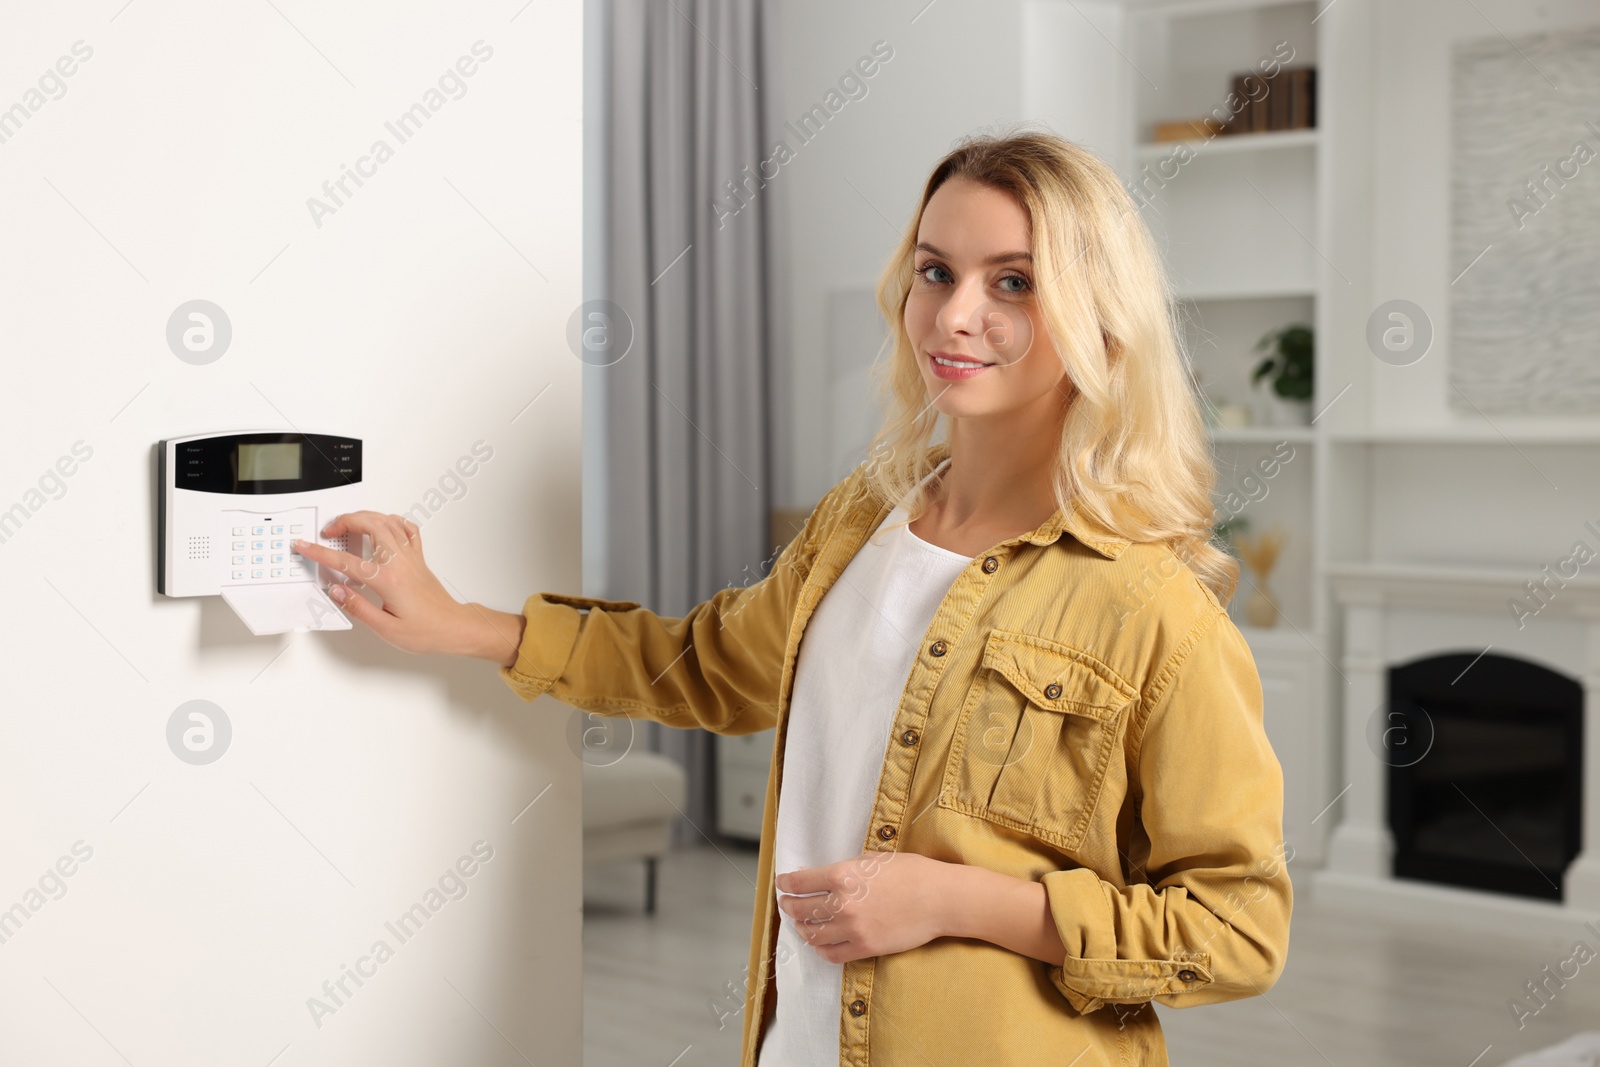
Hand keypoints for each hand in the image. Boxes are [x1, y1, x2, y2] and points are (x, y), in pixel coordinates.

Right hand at [292, 511, 509, 657]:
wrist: (453, 627)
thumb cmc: (426, 630)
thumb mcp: (387, 629)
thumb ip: (358, 607)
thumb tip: (337, 591)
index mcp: (389, 580)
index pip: (347, 562)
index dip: (321, 553)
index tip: (306, 546)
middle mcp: (401, 562)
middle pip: (371, 525)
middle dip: (345, 521)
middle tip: (328, 531)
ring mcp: (411, 557)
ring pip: (388, 521)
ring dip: (365, 516)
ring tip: (348, 524)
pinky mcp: (418, 558)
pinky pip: (407, 528)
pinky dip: (391, 520)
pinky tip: (382, 525)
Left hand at [774, 851, 953, 963]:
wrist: (939, 899)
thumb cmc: (910, 872)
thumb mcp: (872, 859)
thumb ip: (843, 868)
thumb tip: (817, 875)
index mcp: (843, 875)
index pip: (800, 883)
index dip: (786, 883)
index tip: (783, 884)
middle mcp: (843, 903)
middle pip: (800, 909)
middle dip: (789, 906)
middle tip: (788, 903)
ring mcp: (852, 928)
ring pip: (812, 933)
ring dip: (802, 928)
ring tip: (802, 923)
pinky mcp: (865, 948)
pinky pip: (830, 953)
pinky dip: (820, 948)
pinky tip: (820, 941)